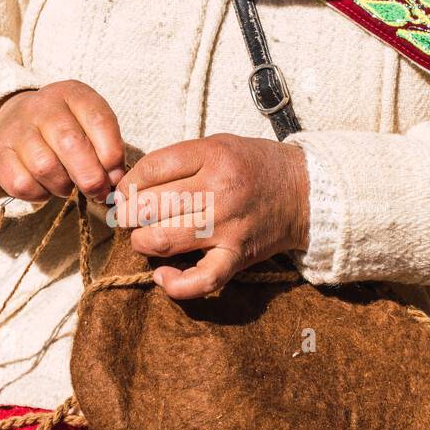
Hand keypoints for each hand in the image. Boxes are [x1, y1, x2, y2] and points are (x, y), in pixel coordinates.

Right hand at [0, 80, 124, 202]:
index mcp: (72, 94)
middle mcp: (42, 106)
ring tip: (67, 185)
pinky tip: (45, 187)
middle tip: (97, 191)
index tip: (115, 175)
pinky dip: (39, 194)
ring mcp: (17, 129)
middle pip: (70, 143)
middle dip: (90, 176)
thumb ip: (108, 149)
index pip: (98, 120)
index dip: (111, 154)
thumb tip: (114, 178)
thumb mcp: (90, 126)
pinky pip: (22, 184)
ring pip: (45, 166)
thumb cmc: (65, 129)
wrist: (17, 122)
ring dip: (63, 186)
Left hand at [114, 133, 309, 299]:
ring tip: (143, 238)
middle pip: (151, 206)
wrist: (304, 191)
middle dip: (130, 214)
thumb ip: (178, 160)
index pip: (151, 169)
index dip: (128, 184)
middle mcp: (219, 190)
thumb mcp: (217, 145)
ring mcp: (228, 226)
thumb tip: (132, 185)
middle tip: (130, 217)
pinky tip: (162, 276)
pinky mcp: (237, 255)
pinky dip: (176, 284)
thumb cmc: (254, 166)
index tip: (125, 192)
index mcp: (212, 156)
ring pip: (165, 240)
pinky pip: (202, 279)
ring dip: (143, 242)